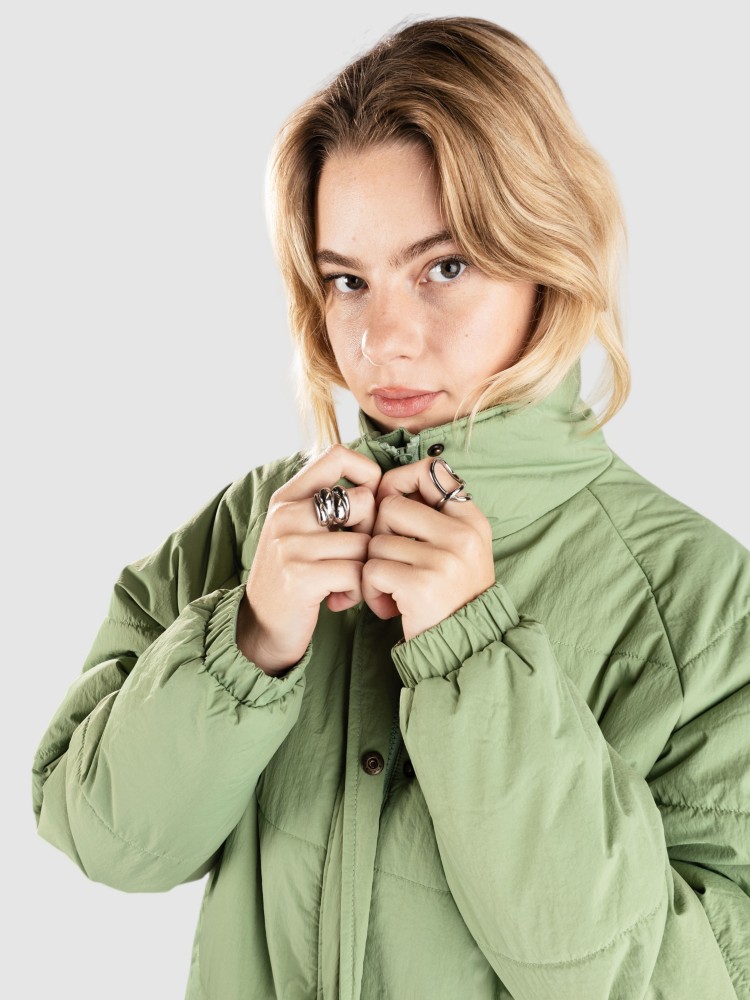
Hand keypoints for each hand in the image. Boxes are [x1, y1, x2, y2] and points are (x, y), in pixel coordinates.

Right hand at [240, 445, 381, 673]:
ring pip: (365, 543)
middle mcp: (286, 515)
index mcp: (287, 497)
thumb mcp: (298, 532)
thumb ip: (326, 506)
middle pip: (364, 500)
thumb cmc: (291, 578)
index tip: (371, 505)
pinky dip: (358, 591)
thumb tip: (378, 486)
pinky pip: (356, 573)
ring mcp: (291, 545)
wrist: (259, 630)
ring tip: (347, 584)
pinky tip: (341, 600)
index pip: (337, 456)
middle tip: (358, 557)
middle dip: (373, 532)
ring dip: (365, 570)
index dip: (368, 473)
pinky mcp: (301, 576)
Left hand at [361, 458, 495, 641]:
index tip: (389, 504)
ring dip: (374, 570)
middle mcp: (462, 535)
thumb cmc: (451, 597)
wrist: (465, 650)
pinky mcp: (421, 584)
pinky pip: (372, 570)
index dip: (398, 482)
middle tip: (389, 562)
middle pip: (391, 505)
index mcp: (471, 520)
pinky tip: (388, 607)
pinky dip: (371, 591)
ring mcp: (443, 559)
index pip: (430, 470)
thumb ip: (432, 517)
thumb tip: (384, 487)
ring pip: (376, 541)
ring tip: (392, 591)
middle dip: (379, 534)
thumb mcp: (457, 550)